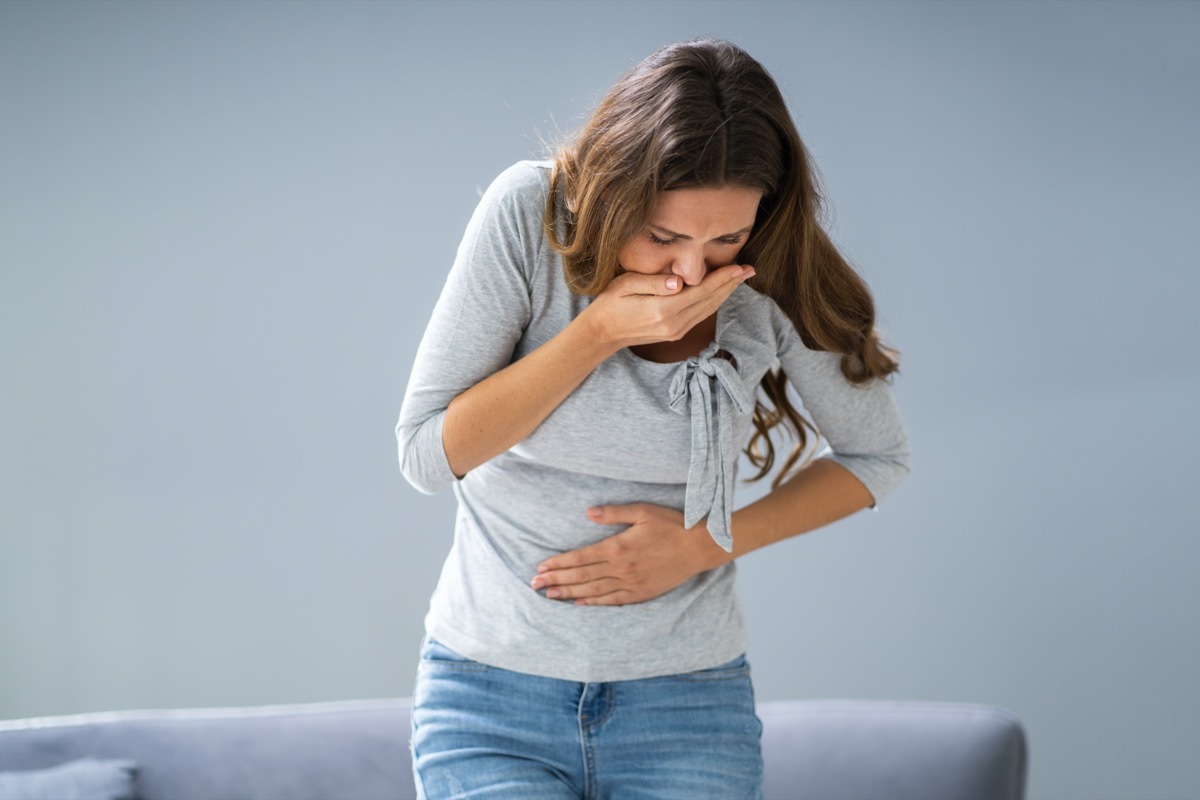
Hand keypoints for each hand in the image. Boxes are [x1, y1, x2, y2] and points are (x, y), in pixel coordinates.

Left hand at [530, 504, 728, 605]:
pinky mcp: (641, 593)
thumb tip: (588, 513)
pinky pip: (612, 601)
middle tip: (535, 584)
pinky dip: (593, 603)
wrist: (699, 548)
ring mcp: (631, 584)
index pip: (580, 558)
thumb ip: (613, 513)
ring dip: (568, 593)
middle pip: (581, 576)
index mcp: (618, 547)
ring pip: (593, 591)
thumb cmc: (672, 525)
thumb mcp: (642, 511)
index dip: (558, 563)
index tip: (541, 566)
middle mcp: (621, 569)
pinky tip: (578, 603)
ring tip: (549, 595)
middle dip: (556, 580)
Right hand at [581, 264, 753, 351]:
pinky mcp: (675, 333)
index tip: (741, 266)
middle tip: (750, 269)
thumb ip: (653, 282)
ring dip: (726, 294)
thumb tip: (678, 281)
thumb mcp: (626, 285)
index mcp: (663, 309)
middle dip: (732, 284)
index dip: (723, 278)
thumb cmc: (610, 303)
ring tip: (741, 279)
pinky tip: (721, 292)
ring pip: (709, 310)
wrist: (601, 334)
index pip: (701, 290)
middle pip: (711, 301)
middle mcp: (674, 323)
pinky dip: (714, 302)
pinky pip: (701, 315)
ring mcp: (676, 331)